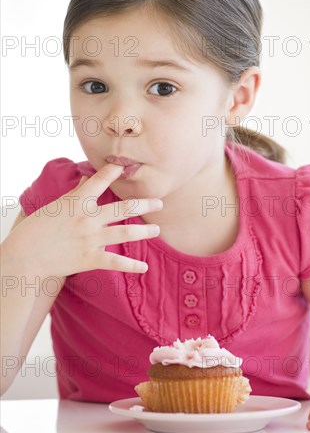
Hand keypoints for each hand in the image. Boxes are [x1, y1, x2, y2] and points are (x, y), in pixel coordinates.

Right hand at [5, 163, 162, 277]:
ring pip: (125, 233)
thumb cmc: (38, 229)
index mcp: (77, 202)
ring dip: (144, 232)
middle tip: (159, 202)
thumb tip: (86, 179)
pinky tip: (145, 267)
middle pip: (123, 209)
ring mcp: (91, 240)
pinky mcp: (90, 259)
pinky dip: (132, 266)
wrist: (26, 256)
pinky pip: (116, 263)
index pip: (99, 182)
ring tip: (156, 230)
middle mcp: (88, 219)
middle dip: (144, 204)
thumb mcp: (56, 206)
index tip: (125, 165)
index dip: (113, 172)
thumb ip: (75, 194)